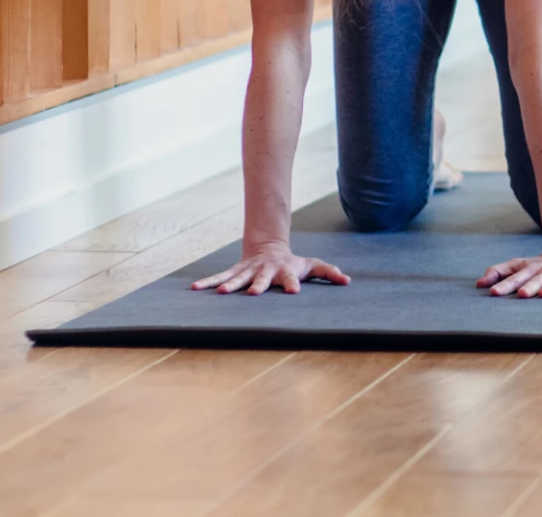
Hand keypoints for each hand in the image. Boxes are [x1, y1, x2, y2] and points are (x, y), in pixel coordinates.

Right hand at [190, 242, 350, 294]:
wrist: (269, 247)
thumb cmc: (293, 262)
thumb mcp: (312, 265)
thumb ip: (329, 272)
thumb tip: (348, 281)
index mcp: (284, 272)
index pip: (290, 279)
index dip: (292, 285)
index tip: (294, 292)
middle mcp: (265, 272)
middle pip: (261, 279)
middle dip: (257, 286)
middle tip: (252, 294)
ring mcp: (248, 271)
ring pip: (237, 278)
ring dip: (229, 285)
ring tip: (220, 293)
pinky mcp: (235, 272)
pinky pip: (219, 277)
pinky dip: (208, 282)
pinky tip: (194, 288)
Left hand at [477, 243, 541, 298]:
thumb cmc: (540, 265)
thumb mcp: (519, 265)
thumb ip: (499, 272)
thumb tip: (478, 283)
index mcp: (530, 268)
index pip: (515, 275)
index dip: (504, 283)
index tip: (493, 291)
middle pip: (535, 279)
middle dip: (528, 286)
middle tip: (520, 294)